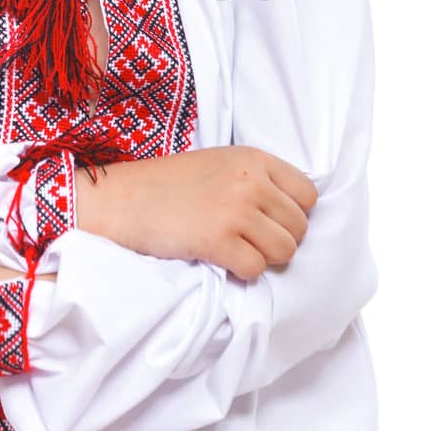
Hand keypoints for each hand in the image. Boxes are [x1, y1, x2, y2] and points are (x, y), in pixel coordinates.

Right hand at [74, 146, 318, 281]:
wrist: (122, 200)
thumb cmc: (168, 185)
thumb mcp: (219, 164)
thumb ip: (256, 179)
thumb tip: (294, 214)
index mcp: (253, 159)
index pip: (308, 195)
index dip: (293, 214)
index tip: (270, 221)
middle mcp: (250, 181)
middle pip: (299, 228)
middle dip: (278, 240)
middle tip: (248, 241)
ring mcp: (235, 210)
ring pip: (284, 251)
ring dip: (263, 258)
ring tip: (236, 250)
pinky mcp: (218, 240)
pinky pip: (256, 269)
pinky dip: (241, 272)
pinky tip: (220, 259)